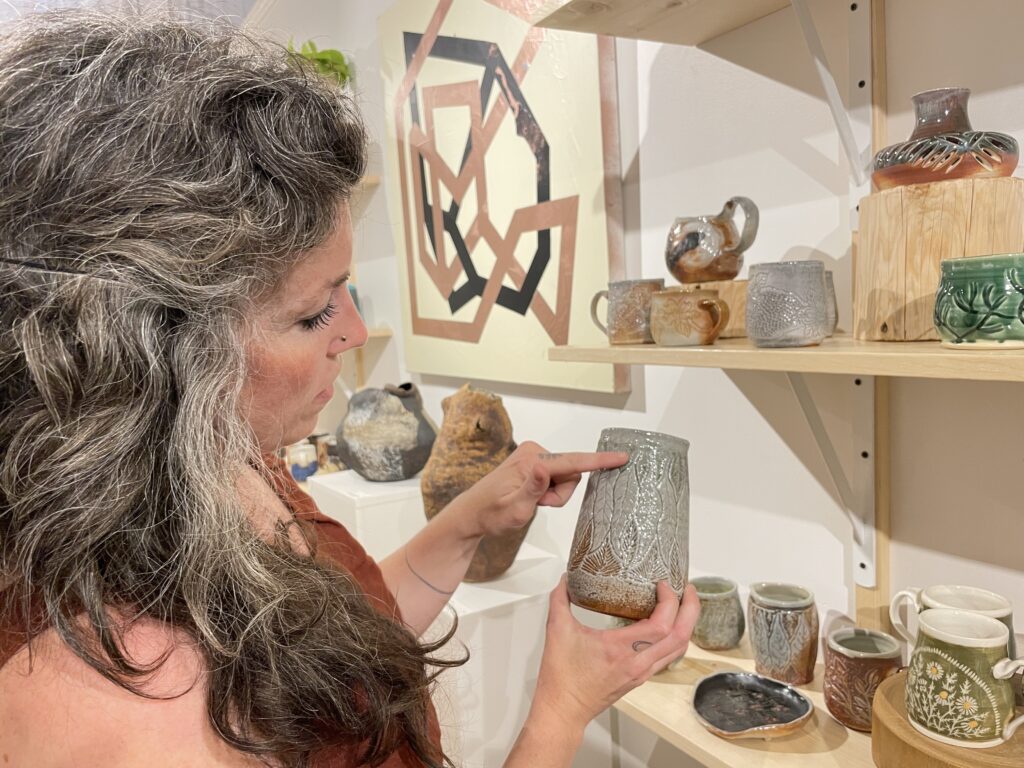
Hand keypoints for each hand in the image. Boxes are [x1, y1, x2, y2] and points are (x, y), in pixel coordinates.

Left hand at [455, 441, 627, 538]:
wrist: (472, 514)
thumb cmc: (491, 514)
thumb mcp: (514, 509)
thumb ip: (532, 488)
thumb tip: (543, 466)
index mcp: (531, 461)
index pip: (573, 462)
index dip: (599, 462)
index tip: (622, 457)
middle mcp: (534, 452)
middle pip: (571, 473)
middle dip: (560, 495)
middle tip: (538, 505)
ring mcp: (534, 456)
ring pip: (565, 478)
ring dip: (554, 495)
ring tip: (532, 503)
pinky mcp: (534, 463)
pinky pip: (556, 478)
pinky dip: (548, 492)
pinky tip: (531, 497)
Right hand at [530, 576, 700, 730]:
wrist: (563, 711)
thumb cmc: (561, 678)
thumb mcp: (557, 631)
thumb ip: (560, 600)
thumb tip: (565, 579)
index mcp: (621, 650)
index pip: (662, 625)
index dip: (670, 601)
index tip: (663, 584)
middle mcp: (638, 663)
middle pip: (681, 637)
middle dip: (690, 609)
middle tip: (687, 588)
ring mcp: (641, 672)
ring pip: (678, 648)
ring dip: (686, 624)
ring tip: (682, 603)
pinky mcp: (639, 678)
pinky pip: (668, 656)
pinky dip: (674, 638)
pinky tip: (666, 626)